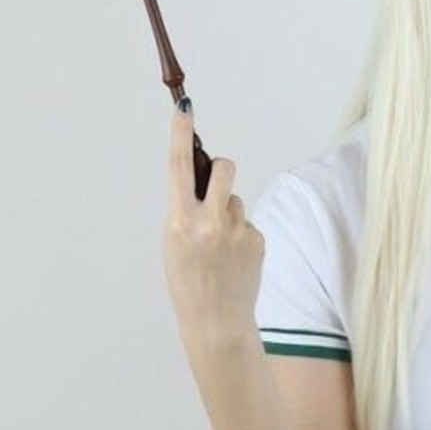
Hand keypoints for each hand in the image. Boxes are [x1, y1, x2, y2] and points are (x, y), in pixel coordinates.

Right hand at [162, 102, 263, 345]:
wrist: (216, 322)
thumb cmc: (188, 282)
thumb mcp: (173, 243)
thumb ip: (184, 210)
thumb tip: (202, 182)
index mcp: (180, 222)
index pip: (179, 167)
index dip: (180, 134)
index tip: (185, 107)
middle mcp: (210, 223)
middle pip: (225, 169)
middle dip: (222, 170)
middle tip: (216, 188)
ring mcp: (237, 232)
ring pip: (236, 200)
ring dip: (229, 214)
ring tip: (221, 247)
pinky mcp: (256, 241)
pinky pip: (247, 224)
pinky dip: (241, 236)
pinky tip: (234, 260)